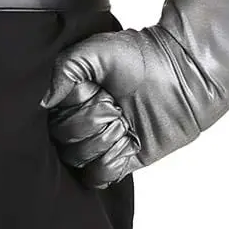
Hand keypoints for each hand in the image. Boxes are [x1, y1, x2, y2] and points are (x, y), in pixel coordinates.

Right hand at [42, 0, 228, 188]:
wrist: (185, 70)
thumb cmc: (141, 54)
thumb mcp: (95, 50)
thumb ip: (64, 70)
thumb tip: (44, 103)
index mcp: (73, 99)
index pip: (53, 123)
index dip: (73, 112)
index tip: (95, 93)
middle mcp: (85, 123)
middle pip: (65, 145)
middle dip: (90, 125)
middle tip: (115, 105)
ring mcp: (104, 142)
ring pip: (81, 161)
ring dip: (103, 142)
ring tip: (124, 122)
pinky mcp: (126, 160)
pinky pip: (101, 177)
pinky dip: (109, 164)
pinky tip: (127, 142)